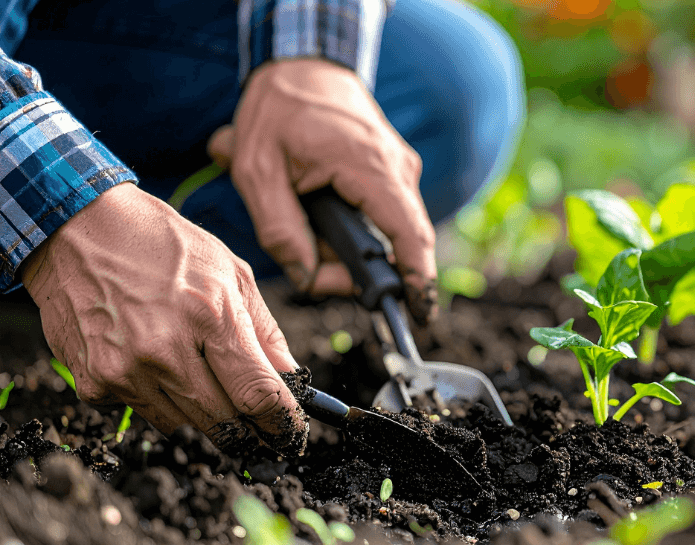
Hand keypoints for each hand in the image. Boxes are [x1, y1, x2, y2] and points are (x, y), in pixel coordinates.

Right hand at [20, 183, 308, 455]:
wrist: (75, 230)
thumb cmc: (161, 244)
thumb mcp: (231, 271)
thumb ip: (265, 332)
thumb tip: (291, 378)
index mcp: (209, 317)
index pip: (258, 395)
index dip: (282, 423)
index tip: (291, 434)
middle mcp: (165, 351)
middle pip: (223, 423)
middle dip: (248, 432)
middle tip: (261, 431)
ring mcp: (125, 371)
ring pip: (183, 426)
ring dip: (202, 416)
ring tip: (202, 382)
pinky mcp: (93, 383)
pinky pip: (141, 412)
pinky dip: (157, 400)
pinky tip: (153, 365)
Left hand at [208, 59, 437, 322]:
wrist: (304, 64)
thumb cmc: (278, 111)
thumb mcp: (257, 171)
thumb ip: (280, 231)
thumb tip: (307, 278)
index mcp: (370, 166)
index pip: (409, 235)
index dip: (417, 279)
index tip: (421, 315)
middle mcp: (398, 169)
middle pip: (396, 243)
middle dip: (356, 270)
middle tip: (313, 270)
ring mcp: (401, 170)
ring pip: (387, 232)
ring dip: (347, 245)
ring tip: (302, 221)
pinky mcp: (394, 174)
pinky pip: (383, 217)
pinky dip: (354, 228)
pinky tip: (318, 210)